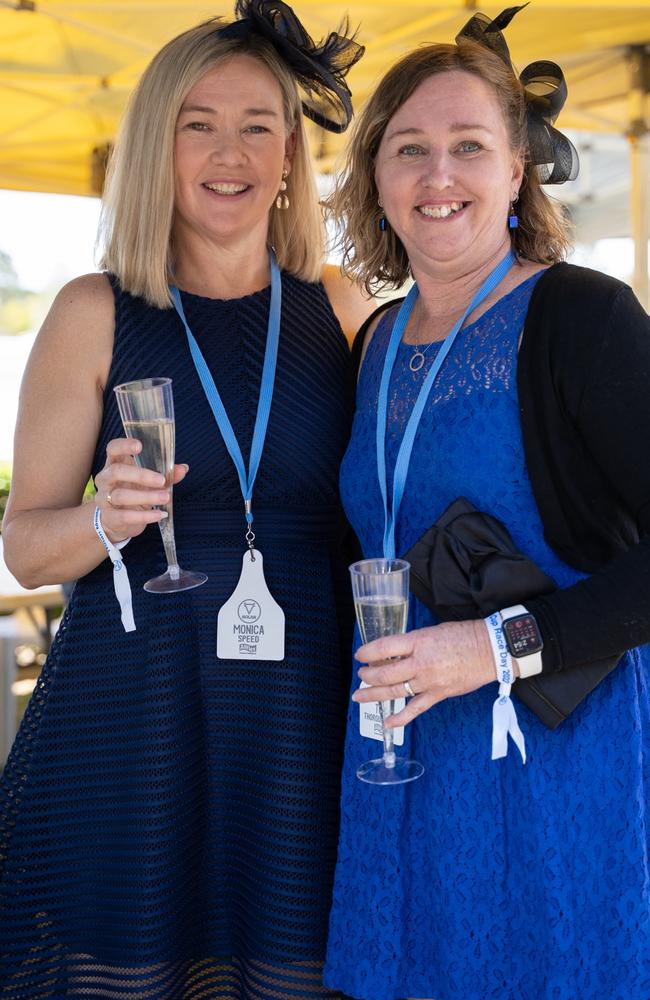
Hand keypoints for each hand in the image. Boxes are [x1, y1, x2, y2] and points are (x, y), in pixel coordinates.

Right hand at [93, 437, 188, 542]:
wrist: (117, 522)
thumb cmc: (133, 493)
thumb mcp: (149, 482)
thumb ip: (165, 474)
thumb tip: (183, 468)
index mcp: (115, 464)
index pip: (113, 449)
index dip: (124, 445)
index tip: (140, 446)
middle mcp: (105, 479)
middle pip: (117, 471)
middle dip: (141, 475)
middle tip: (162, 480)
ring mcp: (104, 498)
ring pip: (121, 495)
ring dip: (146, 496)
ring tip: (165, 497)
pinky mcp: (109, 517)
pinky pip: (124, 516)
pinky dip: (144, 516)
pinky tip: (159, 514)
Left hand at [352, 619, 496, 727]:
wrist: (491, 649)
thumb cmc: (464, 635)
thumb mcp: (432, 631)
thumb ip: (413, 643)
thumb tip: (394, 652)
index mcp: (419, 642)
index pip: (384, 648)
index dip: (368, 652)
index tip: (360, 655)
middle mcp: (421, 663)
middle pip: (385, 673)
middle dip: (368, 675)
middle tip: (361, 675)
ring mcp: (429, 681)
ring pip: (395, 691)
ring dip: (374, 694)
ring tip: (359, 695)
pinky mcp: (439, 694)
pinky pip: (415, 709)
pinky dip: (400, 718)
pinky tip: (387, 723)